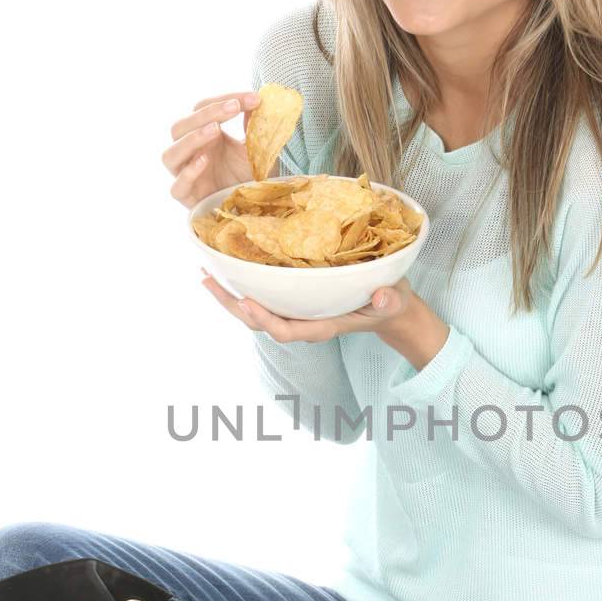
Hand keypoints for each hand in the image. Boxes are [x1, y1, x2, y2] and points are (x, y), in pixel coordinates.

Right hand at [162, 91, 261, 206]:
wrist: (256, 209)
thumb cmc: (250, 177)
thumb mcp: (256, 148)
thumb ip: (253, 126)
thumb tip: (257, 100)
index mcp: (204, 136)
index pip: (202, 109)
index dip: (224, 100)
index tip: (254, 98)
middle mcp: (190, 153)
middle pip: (180, 127)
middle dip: (206, 114)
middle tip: (233, 107)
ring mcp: (185, 176)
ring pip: (170, 154)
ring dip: (191, 139)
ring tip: (215, 130)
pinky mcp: (188, 199)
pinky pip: (177, 186)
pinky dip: (188, 173)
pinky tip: (204, 161)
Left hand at [200, 271, 417, 342]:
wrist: (388, 308)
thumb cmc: (389, 302)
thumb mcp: (394, 300)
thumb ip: (389, 300)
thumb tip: (381, 297)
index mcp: (323, 325)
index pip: (287, 331)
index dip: (264, 319)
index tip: (246, 301)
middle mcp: (304, 322)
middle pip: (260, 323)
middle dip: (233, 305)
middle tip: (208, 281)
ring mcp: (297, 313)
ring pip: (256, 312)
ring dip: (230, 296)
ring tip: (207, 275)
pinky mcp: (294, 302)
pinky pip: (263, 299)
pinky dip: (243, 286)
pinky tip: (228, 269)